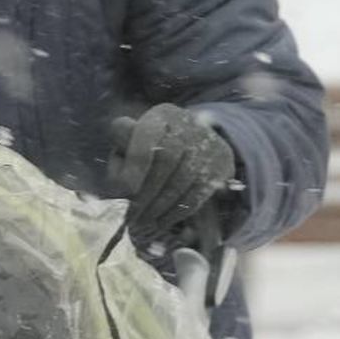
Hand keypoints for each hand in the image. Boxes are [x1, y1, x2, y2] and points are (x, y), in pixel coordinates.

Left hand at [110, 104, 236, 246]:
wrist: (198, 143)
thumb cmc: (152, 147)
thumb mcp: (131, 145)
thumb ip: (120, 160)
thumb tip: (119, 187)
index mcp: (161, 115)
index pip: (148, 135)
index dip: (136, 163)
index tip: (125, 190)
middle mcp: (187, 124)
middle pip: (167, 159)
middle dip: (147, 191)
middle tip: (133, 216)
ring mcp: (207, 144)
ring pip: (183, 179)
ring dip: (160, 206)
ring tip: (144, 223)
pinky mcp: (220, 164)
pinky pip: (198, 193)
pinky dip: (177, 211)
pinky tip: (162, 222)